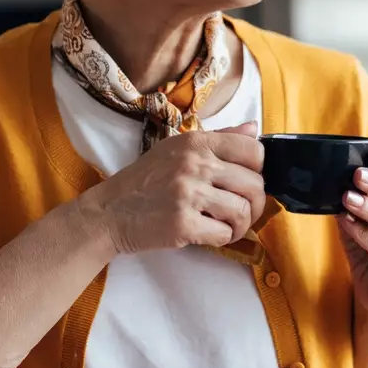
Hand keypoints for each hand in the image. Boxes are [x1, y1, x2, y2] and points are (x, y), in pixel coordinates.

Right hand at [79, 122, 265, 256]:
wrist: (110, 211)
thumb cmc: (146, 180)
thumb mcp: (178, 149)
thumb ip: (219, 138)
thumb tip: (254, 128)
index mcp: (196, 142)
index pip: (253, 150)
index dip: (258, 170)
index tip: (247, 181)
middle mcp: (194, 164)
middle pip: (254, 185)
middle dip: (255, 204)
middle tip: (242, 212)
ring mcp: (188, 194)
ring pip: (243, 212)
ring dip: (241, 225)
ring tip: (228, 226)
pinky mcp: (182, 223)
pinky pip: (224, 234)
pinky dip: (223, 239)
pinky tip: (211, 234)